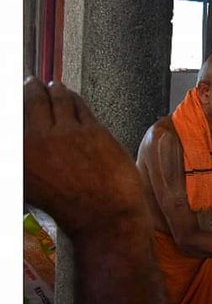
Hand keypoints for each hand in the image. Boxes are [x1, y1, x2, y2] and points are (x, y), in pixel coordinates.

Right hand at [24, 76, 152, 239]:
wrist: (105, 219)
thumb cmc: (69, 210)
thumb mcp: (31, 187)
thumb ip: (28, 155)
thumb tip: (29, 144)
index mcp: (22, 153)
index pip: (15, 113)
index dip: (17, 98)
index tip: (19, 92)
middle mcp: (39, 138)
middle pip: (32, 98)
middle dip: (31, 87)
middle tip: (31, 83)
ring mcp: (67, 132)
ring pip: (58, 98)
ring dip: (54, 90)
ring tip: (52, 87)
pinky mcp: (93, 130)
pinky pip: (79, 105)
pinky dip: (74, 99)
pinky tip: (73, 98)